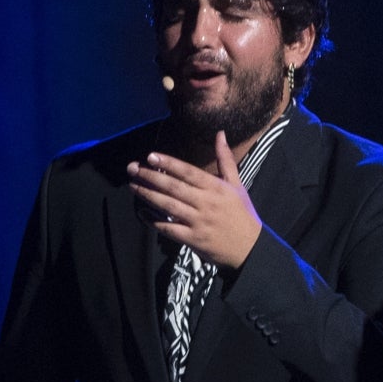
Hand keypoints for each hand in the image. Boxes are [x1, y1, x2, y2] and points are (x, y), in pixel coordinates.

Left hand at [127, 131, 262, 268]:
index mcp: (216, 188)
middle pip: (174, 187)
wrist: (250, 247)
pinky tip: (142, 212)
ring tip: (133, 186)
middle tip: (132, 168)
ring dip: (148, 195)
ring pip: (169, 206)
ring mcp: (198, 222)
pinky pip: (169, 228)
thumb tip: (220, 134)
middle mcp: (206, 203)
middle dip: (151, 177)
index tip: (151, 156)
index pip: (189, 172)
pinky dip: (154, 221)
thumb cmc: (242, 213)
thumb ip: (225, 159)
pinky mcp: (193, 239)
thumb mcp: (237, 184)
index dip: (169, 164)